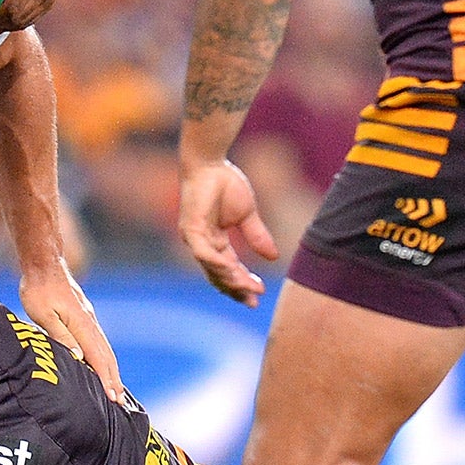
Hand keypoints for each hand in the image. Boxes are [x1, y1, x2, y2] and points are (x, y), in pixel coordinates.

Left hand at [20, 264, 123, 401]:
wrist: (44, 264)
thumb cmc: (38, 289)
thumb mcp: (43, 314)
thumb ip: (60, 335)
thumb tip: (77, 356)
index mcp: (82, 324)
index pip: (98, 357)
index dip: (106, 378)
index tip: (113, 397)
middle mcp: (90, 322)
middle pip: (106, 355)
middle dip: (114, 378)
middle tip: (120, 401)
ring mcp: (89, 318)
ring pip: (104, 348)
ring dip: (111, 369)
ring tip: (115, 387)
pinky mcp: (84, 316)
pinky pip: (98, 341)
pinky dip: (104, 356)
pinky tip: (102, 363)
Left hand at [178, 158, 277, 305]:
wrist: (211, 164)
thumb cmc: (226, 184)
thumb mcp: (248, 215)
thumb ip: (257, 236)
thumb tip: (274, 258)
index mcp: (214, 242)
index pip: (228, 270)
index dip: (243, 283)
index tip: (260, 293)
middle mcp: (202, 244)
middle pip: (218, 275)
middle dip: (237, 289)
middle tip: (254, 300)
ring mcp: (194, 237)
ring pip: (211, 268)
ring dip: (231, 279)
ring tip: (249, 287)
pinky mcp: (191, 228)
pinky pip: (203, 252)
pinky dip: (216, 263)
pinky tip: (232, 270)